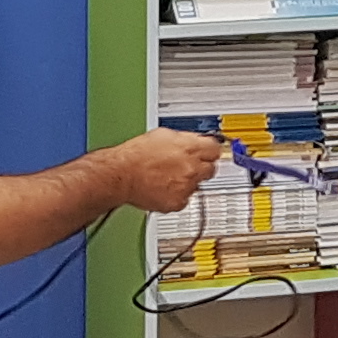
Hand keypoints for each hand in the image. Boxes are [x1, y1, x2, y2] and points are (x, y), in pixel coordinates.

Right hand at [105, 127, 226, 211]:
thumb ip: (185, 139)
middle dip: (201, 167)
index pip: (216, 149)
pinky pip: (185, 199)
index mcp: (191, 148)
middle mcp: (192, 168)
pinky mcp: (177, 203)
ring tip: (168, 177)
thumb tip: (193, 140)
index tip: (208, 153)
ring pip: (197, 186)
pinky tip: (164, 188)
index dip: (211, 151)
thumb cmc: (136, 154)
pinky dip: (177, 195)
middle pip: (211, 169)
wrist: (121, 174)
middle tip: (187, 166)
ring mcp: (186, 186)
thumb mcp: (164, 134)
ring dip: (188, 182)